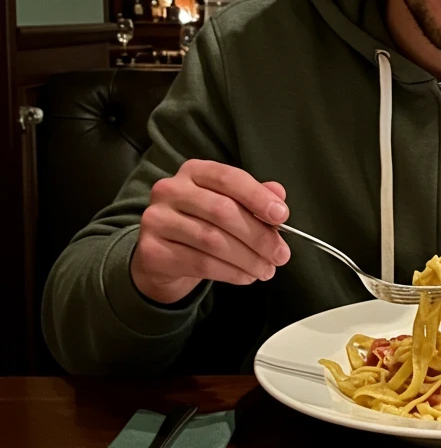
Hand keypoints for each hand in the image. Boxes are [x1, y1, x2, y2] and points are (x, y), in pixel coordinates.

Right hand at [130, 160, 291, 304]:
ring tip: (266, 270)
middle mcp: (170, 190)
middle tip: (281, 255)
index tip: (282, 215)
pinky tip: (245, 276)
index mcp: (194, 171)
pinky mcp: (152, 251)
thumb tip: (279, 195)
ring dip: (247, 259)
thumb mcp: (228, 205)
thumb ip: (253, 198)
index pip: (229, 178)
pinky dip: (230, 272)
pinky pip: (200, 263)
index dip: (257, 196)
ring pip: (212, 240)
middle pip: (222, 211)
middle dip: (259, 236)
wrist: (163, 256)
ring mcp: (157, 219)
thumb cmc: (202, 224)